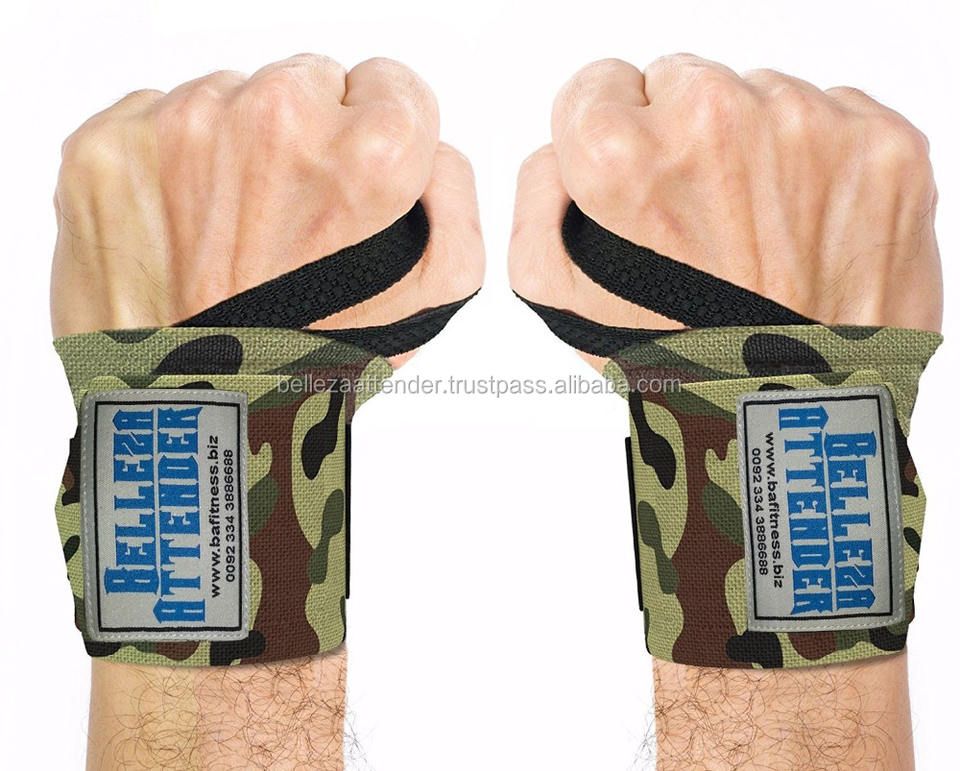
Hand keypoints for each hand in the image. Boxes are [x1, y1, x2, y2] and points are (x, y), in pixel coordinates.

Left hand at [52, 54, 483, 366]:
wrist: (187, 417)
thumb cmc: (303, 366)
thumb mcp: (430, 304)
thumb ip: (456, 201)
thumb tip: (431, 149)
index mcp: (363, 157)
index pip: (391, 85)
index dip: (378, 144)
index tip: (351, 191)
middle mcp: (272, 122)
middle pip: (308, 83)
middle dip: (306, 145)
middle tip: (286, 229)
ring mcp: (179, 129)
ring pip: (229, 99)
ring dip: (234, 156)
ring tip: (228, 241)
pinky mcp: (107, 148)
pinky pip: (154, 120)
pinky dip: (167, 168)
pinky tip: (179, 233)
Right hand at [509, 55, 941, 372]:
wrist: (800, 414)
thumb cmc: (683, 365)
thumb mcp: (557, 301)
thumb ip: (535, 199)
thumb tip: (561, 150)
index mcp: (627, 157)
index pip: (597, 86)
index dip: (609, 143)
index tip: (636, 187)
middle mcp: (719, 122)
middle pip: (680, 83)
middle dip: (681, 144)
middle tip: (701, 226)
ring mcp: (811, 128)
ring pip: (759, 98)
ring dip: (753, 153)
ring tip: (759, 238)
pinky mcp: (885, 146)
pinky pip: (835, 117)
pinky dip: (819, 164)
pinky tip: (808, 230)